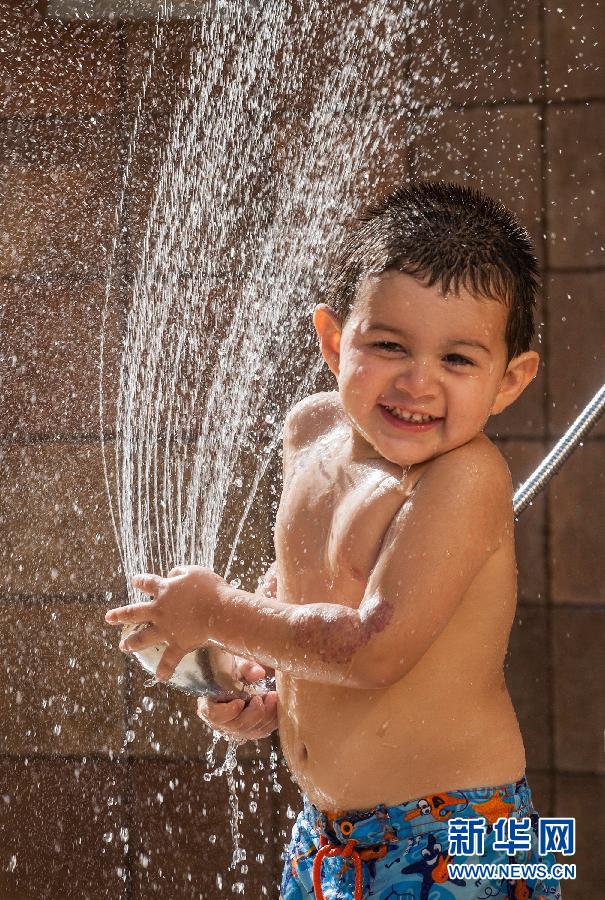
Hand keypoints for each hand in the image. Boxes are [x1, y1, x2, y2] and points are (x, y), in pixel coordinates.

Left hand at [104, 565, 225, 680]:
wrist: (220, 612)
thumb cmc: (210, 589)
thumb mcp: (194, 572)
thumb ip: (180, 571)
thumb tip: (171, 574)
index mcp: (164, 590)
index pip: (148, 583)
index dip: (140, 581)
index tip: (135, 581)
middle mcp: (159, 611)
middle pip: (134, 613)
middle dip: (120, 615)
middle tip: (108, 618)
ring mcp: (166, 629)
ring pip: (143, 638)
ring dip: (131, 643)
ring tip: (123, 646)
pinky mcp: (178, 644)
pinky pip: (169, 660)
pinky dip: (164, 670)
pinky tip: (159, 678)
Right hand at [197, 657, 277, 741]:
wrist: (240, 675)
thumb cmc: (234, 669)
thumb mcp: (236, 663)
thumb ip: (246, 667)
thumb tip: (258, 674)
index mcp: (209, 704)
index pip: (214, 715)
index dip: (228, 712)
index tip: (240, 701)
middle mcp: (221, 722)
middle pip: (237, 726)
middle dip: (254, 713)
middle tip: (263, 697)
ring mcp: (236, 729)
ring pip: (252, 731)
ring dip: (266, 715)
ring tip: (273, 696)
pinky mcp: (250, 730)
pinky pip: (263, 730)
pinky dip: (272, 719)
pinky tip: (276, 704)